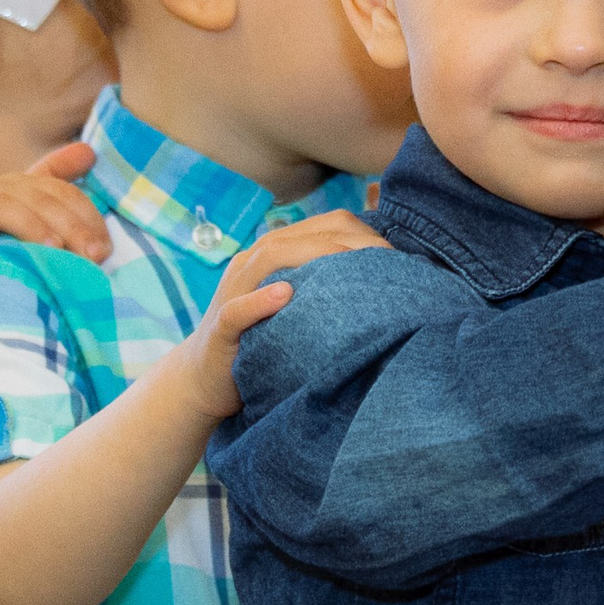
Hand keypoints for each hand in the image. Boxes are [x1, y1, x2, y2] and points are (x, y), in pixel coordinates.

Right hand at [0, 143, 109, 291]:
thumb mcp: (24, 215)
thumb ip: (57, 185)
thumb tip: (89, 151)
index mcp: (20, 188)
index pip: (61, 193)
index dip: (87, 217)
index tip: (105, 250)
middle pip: (37, 198)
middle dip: (70, 225)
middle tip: (92, 256)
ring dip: (28, 225)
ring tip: (53, 249)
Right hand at [171, 212, 388, 420]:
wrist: (206, 378)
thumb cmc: (265, 339)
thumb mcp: (299, 305)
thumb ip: (328, 285)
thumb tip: (385, 279)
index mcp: (274, 254)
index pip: (323, 226)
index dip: (362, 232)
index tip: (396, 255)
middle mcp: (252, 265)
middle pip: (300, 236)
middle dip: (347, 243)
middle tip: (388, 262)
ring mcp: (233, 293)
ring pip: (269, 259)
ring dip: (313, 257)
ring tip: (352, 266)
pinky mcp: (221, 328)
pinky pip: (238, 309)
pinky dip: (261, 300)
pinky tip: (285, 295)